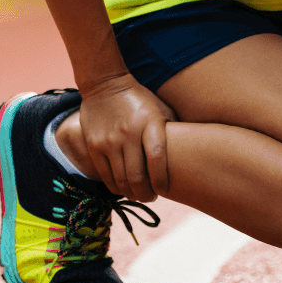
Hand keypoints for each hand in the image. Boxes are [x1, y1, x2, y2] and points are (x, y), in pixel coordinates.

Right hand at [79, 73, 175, 201]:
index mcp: (150, 123)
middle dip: (146, 194)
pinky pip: (104, 174)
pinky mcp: (93, 145)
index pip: (157, 158)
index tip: (165, 190)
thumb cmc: (141, 99)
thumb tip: (188, 152)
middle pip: (137, 175)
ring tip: (138, 196)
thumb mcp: (162, 109)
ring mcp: (109, 141)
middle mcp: (129, 134)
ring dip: (130, 193)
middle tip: (151, 198)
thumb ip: (172, 130)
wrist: (105, 84)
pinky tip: (122, 189)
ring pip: (120, 179)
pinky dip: (115, 186)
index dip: (161, 180)